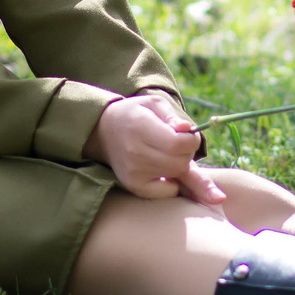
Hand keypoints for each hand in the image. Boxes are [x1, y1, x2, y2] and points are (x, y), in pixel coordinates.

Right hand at [89, 92, 224, 204]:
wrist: (103, 132)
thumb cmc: (135, 114)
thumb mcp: (153, 103)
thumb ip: (172, 115)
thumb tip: (188, 129)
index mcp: (141, 128)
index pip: (177, 144)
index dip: (192, 140)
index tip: (189, 134)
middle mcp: (135, 153)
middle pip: (180, 162)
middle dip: (188, 152)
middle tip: (179, 144)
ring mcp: (134, 172)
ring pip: (176, 175)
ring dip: (181, 164)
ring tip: (169, 153)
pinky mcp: (134, 186)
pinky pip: (168, 191)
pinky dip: (173, 182)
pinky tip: (164, 169)